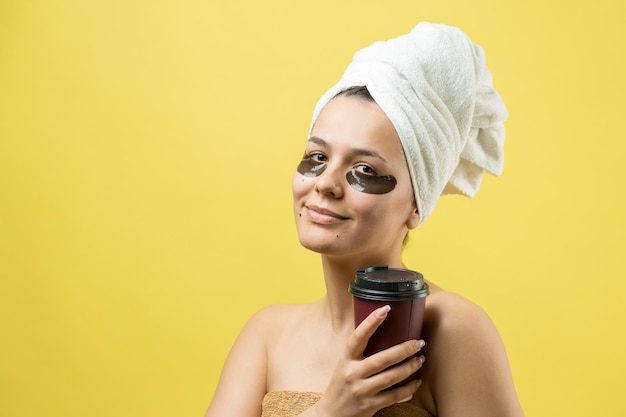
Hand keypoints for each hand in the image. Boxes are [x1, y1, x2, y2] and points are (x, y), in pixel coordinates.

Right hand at [311, 305, 425, 416]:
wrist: (331, 415)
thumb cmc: (341, 386)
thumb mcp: (344, 365)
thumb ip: (359, 352)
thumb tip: (380, 331)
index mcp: (346, 359)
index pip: (358, 337)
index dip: (371, 322)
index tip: (385, 309)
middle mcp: (353, 374)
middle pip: (382, 358)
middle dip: (404, 349)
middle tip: (419, 341)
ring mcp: (361, 390)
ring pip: (391, 377)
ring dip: (410, 367)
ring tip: (420, 358)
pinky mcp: (370, 405)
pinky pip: (394, 396)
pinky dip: (408, 388)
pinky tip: (417, 381)